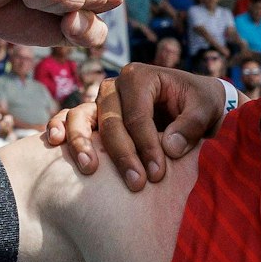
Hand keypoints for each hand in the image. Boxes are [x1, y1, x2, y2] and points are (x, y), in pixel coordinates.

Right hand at [40, 65, 225, 189]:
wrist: (195, 104)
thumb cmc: (201, 104)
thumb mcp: (206, 109)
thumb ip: (191, 126)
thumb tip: (169, 148)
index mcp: (140, 77)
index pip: (138, 115)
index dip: (146, 145)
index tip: (157, 174)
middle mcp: (115, 86)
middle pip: (111, 121)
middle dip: (123, 155)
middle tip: (137, 184)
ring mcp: (100, 101)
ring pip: (83, 117)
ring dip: (83, 143)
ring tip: (90, 169)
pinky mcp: (94, 116)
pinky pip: (70, 119)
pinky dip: (60, 128)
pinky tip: (54, 143)